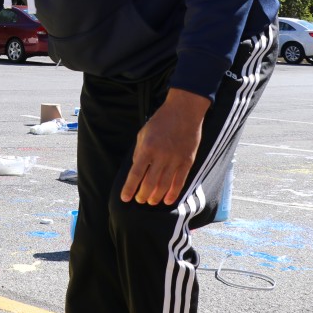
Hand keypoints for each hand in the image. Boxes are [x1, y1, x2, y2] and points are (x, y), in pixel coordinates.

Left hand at [120, 89, 209, 206]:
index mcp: (147, 148)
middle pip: (149, 183)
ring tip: (150, 201)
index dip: (129, 188)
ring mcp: (175, 160)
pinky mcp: (187, 161)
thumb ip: (139, 152)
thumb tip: (137, 171)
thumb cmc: (160, 121)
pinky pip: (179, 182)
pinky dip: (172, 193)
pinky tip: (167, 200)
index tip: (124, 198)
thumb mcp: (143, 134)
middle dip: (142, 195)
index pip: (135, 174)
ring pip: (164, 186)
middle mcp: (161, 156)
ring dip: (156, 197)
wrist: (184, 111)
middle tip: (139, 200)